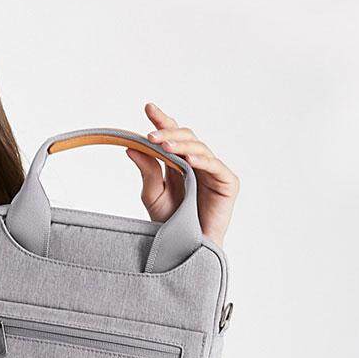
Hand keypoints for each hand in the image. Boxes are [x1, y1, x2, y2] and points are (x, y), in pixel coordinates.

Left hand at [125, 102, 239, 247]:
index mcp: (179, 164)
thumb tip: (131, 148)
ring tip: (163, 145)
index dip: (163, 120)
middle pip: (186, 137)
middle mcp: (197, 164)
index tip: (148, 107)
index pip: (172, 137)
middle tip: (151, 134)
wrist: (185, 250)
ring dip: (181, 144)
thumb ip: (147, 172)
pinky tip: (188, 159)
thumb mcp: (153, 196)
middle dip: (169, 133)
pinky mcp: (228, 183)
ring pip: (199, 148)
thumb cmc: (170, 226)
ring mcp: (213, 172)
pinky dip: (201, 160)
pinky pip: (215, 165)